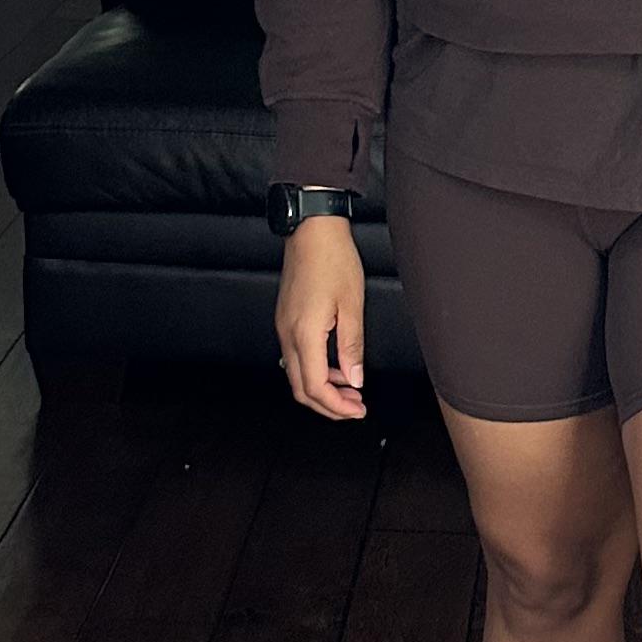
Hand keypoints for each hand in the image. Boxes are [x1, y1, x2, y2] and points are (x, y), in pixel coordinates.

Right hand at [276, 216, 368, 419]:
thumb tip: (355, 379)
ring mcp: (283, 327)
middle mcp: (288, 334)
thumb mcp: (352, 305)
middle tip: (355, 407)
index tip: (358, 410)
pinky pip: (295, 357)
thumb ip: (352, 347)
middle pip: (300, 388)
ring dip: (322, 388)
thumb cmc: (333, 260)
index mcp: (305, 334)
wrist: (312, 231)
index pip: (315, 387)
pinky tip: (335, 367)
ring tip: (350, 389)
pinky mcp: (285, 320)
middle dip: (328, 405)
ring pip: (296, 375)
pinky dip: (315, 370)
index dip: (336, 406)